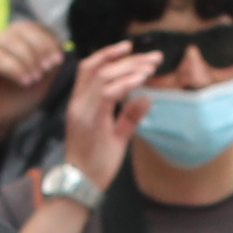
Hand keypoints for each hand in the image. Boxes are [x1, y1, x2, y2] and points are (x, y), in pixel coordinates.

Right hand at [0, 18, 66, 151]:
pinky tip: (24, 81)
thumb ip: (49, 65)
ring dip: (28, 58)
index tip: (58, 59)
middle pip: (21, 28)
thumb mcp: (39, 82)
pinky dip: (14, 68)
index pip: (32, 27)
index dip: (47, 39)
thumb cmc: (14, 100)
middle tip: (49, 67)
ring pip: (8, 40)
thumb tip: (59, 50)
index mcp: (15, 41)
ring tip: (36, 77)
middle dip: (40, 46)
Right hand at [61, 41, 162, 171]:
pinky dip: (125, 83)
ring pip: (104, 77)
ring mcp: (83, 112)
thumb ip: (129, 116)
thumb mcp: (116, 135)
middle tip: (153, 58)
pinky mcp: (92, 122)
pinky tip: (141, 79)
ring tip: (151, 66)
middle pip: (100, 68)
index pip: (89, 68)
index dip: (108, 54)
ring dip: (130, 68)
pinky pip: (108, 94)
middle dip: (128, 59)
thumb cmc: (96, 163)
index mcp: (79, 104)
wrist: (82, 184)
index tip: (130, 47)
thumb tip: (146, 97)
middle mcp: (78, 104)